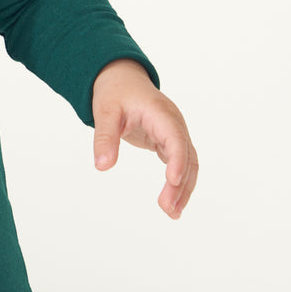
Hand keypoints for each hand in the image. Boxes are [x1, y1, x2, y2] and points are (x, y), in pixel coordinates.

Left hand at [91, 59, 198, 218]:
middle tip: (168, 209)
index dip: (177, 159)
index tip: (172, 181)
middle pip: (186, 155)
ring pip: (188, 162)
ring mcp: (174, 132)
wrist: (121, 78)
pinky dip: (179, 182)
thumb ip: (104, 138)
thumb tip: (102, 167)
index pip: (175, 137)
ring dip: (183, 187)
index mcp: (160, 112)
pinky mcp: (169, 140)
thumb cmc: (114, 93)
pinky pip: (181, 162)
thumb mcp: (104, 112)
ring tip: (172, 213)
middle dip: (181, 183)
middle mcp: (173, 123)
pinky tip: (172, 203)